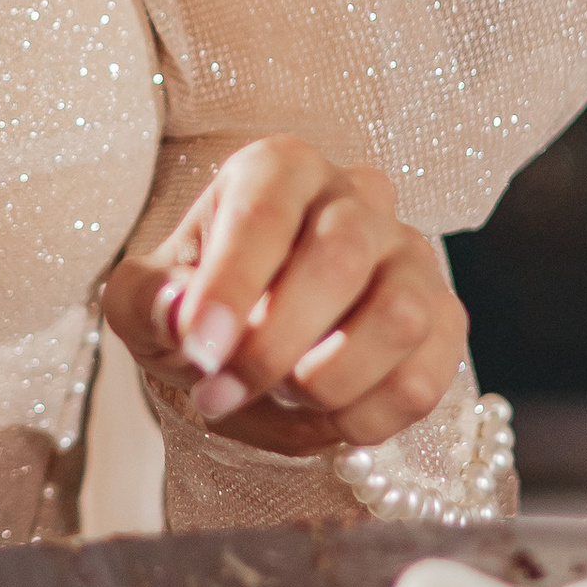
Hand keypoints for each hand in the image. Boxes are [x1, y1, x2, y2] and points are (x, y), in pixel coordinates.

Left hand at [102, 138, 463, 456]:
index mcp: (279, 169)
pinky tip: (323, 418)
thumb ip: (148, 301)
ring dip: (327, 380)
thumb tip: (179, 313)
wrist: (247, 346)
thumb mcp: (143, 302)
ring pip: (401, 316)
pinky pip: (424, 378)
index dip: (231, 286)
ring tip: (278, 394)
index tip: (199, 349)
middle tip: (219, 392)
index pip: (265, 213)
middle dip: (273, 345)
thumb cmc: (194, 307)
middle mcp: (357, 197)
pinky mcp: (444, 319)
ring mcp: (411, 256)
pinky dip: (367, 417)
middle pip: (340, 259)